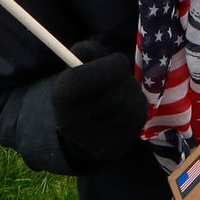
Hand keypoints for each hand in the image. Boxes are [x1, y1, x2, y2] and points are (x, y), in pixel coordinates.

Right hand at [49, 50, 147, 168]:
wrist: (83, 128)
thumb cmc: (84, 87)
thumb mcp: (78, 65)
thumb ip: (85, 51)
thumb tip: (91, 51)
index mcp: (61, 97)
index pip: (87, 79)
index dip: (110, 66)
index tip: (118, 60)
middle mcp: (73, 122)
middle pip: (113, 95)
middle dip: (125, 79)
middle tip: (124, 75)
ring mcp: (93, 140)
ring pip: (128, 107)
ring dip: (133, 92)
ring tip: (124, 89)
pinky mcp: (113, 148)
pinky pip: (137, 119)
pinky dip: (138, 106)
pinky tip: (128, 104)